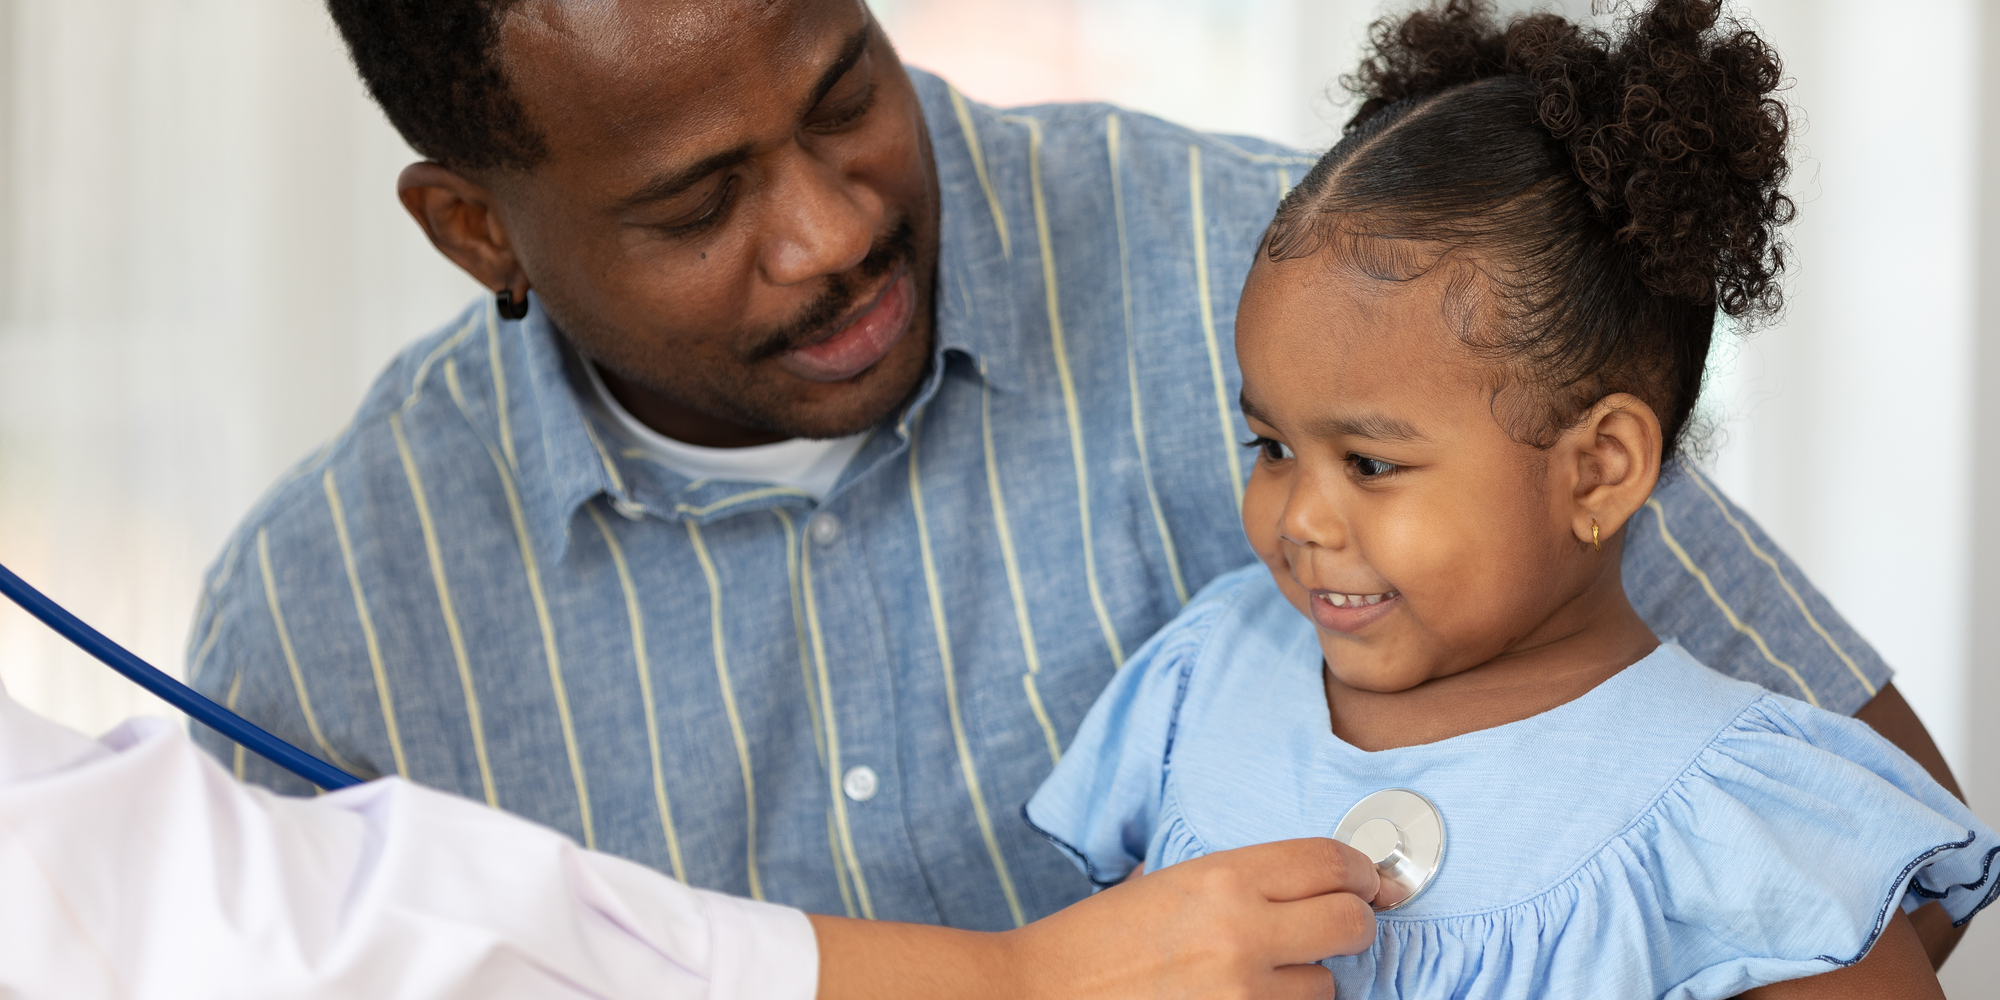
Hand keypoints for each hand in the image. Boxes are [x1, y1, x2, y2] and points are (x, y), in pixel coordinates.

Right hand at [812, 837, 1380, 999]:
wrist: (1038, 994)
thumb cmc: (1094, 941)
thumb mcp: (1165, 883)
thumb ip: (1234, 880)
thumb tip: (1305, 882)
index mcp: (1222, 877)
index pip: (1330, 861)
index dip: (1361, 870)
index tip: (1368, 881)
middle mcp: (1242, 931)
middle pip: (1351, 923)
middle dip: (1352, 924)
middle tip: (1337, 927)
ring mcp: (1242, 994)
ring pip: (1326, 986)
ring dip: (1306, 980)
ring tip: (1258, 976)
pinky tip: (1245, 998)